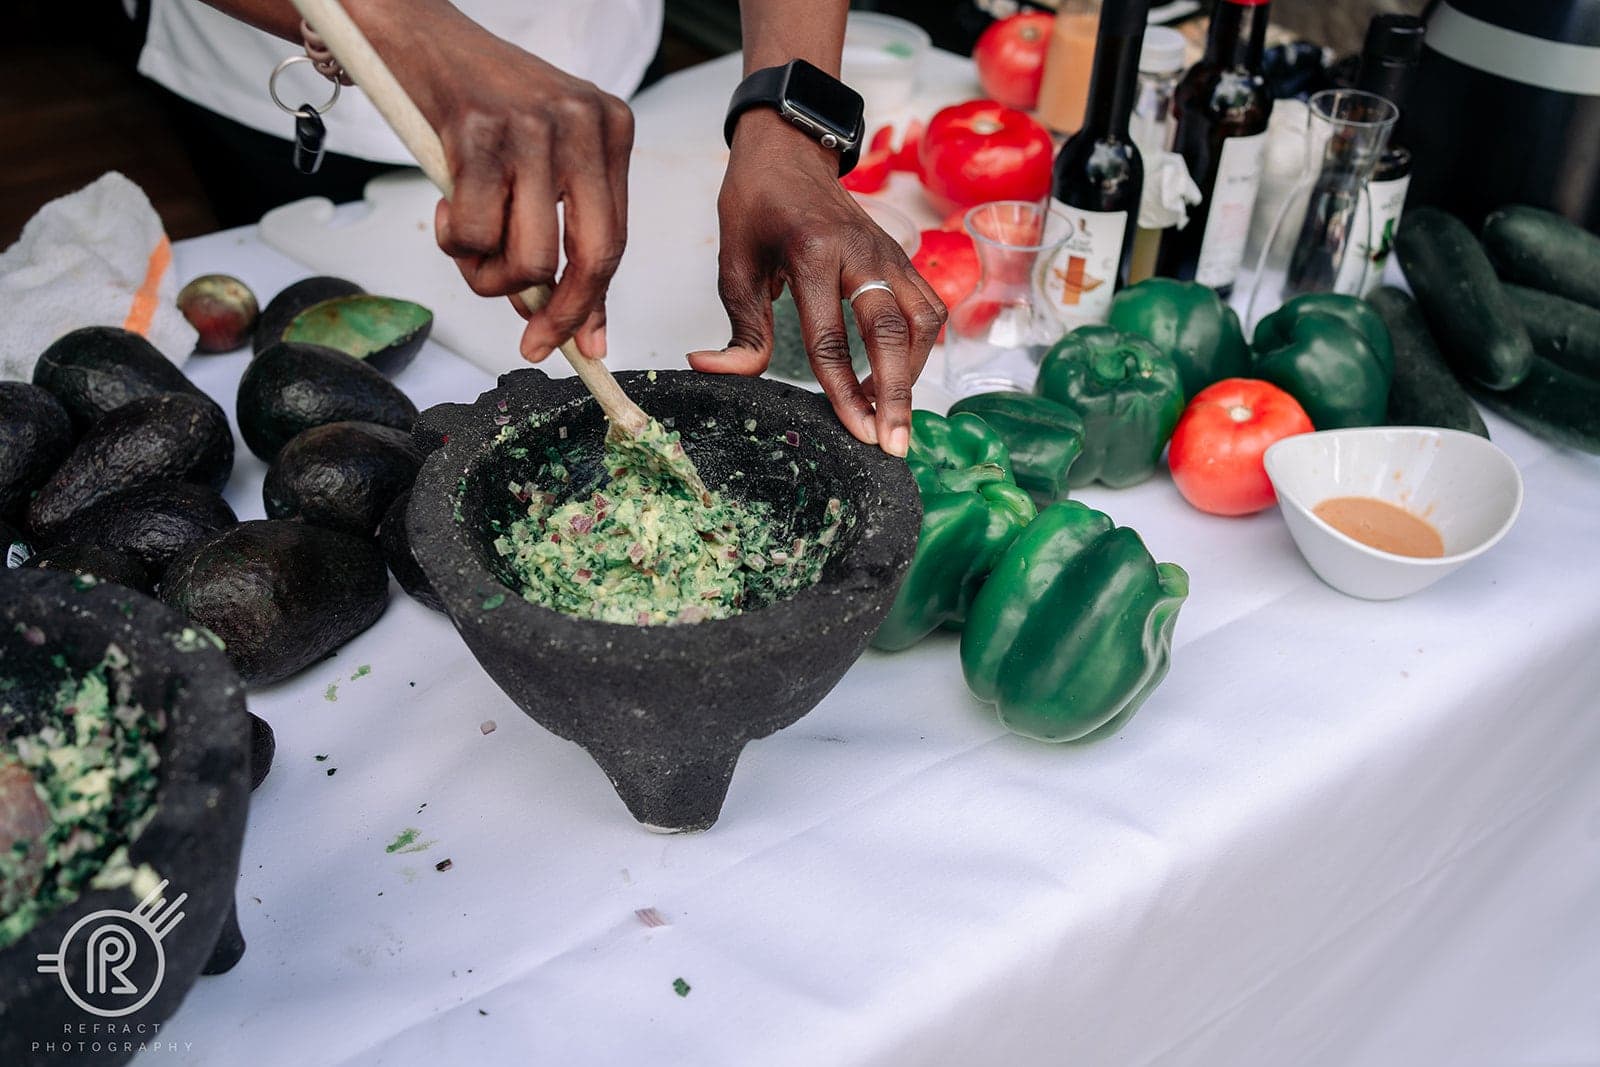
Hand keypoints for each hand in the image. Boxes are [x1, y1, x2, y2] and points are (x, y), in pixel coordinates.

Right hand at [389, 7, 633, 360]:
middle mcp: (583, 124)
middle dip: (559, 313)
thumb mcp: (539, 162)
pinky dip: (454, 240)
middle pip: (591, 256)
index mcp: (610, 129)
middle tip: (529, 339)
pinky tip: (447, 207)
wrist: (416, 34)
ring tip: (468, 245)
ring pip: (531, 257)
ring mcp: (533, 127)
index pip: (615, 240)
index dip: (593, 304)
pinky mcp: (479, 132)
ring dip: (490, 275)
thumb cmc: (478, 105)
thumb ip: (560, 233)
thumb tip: (569, 322)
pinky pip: (475, 233)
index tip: (582, 347)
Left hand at [689, 110, 945, 456]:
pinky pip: (927, 306)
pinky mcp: (902, 256)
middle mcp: (860, 251)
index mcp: (811, 252)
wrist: (788, 150)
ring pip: (922, 320)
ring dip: (911, 372)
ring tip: (889, 412)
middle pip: (890, 331)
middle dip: (895, 394)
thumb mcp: (733, 263)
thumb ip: (737, 327)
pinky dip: (919, 347)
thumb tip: (713, 371)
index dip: (845, 392)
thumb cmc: (756, 205)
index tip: (857, 433)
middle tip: (893, 443)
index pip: (830, 338)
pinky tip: (897, 373)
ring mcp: (889, 252)